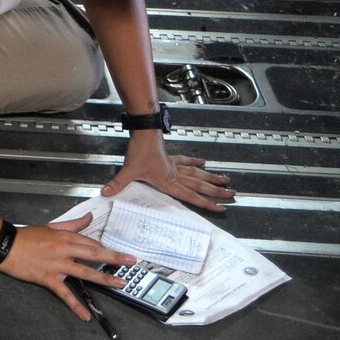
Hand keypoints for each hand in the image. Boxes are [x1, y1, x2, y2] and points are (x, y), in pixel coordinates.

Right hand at [0, 216, 136, 318]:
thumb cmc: (27, 236)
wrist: (5, 245)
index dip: (106, 248)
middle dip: (114, 258)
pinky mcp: (48, 278)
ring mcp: (57, 265)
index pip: (90, 242)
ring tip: (120, 283)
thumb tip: (89, 217)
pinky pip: (64, 293)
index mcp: (64, 236)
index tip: (120, 254)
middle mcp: (64, 249)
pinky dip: (75, 305)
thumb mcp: (50, 227)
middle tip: (132, 261)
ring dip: (104, 278)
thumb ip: (72, 224)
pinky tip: (86, 315)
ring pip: (85, 271)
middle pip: (94, 253)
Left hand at [102, 135, 236, 211]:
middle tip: (233, 195)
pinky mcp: (170, 156)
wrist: (144, 130)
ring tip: (226, 181)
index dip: (207, 204)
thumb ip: (118, 184)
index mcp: (169, 182)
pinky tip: (204, 163)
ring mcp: (174, 165)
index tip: (222, 208)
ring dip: (211, 178)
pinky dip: (195, 163)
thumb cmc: (139, 151)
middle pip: (200, 185)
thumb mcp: (129, 170)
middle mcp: (175, 174)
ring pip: (197, 174)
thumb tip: (106, 194)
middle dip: (216, 191)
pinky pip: (186, 162)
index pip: (192, 196)